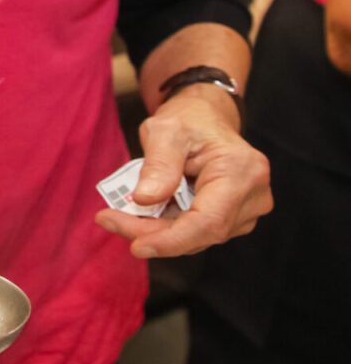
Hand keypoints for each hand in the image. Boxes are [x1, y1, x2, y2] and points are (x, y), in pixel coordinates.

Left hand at [95, 87, 271, 257]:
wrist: (206, 118)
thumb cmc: (188, 120)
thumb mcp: (165, 131)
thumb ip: (158, 165)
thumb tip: (145, 200)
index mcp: (242, 171)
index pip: (209, 221)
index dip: (172, 240)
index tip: (135, 246)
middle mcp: (253, 196)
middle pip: (200, 233)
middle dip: (152, 234)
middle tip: (109, 219)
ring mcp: (247, 210)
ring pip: (196, 237)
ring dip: (155, 231)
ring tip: (119, 214)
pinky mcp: (234, 217)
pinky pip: (196, 231)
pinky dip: (166, 226)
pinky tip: (140, 214)